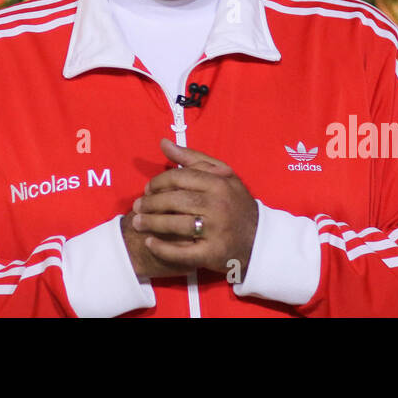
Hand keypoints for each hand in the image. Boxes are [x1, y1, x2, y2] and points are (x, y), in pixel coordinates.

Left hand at [131, 138, 258, 277]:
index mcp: (218, 183)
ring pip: (175, 224)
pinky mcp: (212, 254)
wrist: (260, 238)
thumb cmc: (235, 202)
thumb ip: (191, 158)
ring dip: (151, 224)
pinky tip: (150, 243)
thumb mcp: (221, 174)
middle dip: (150, 204)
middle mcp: (217, 205)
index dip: (157, 183)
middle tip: (137, 207)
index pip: (178, 178)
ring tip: (137, 223)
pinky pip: (182, 252)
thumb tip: (163, 143)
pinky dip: (162, 249)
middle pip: (174, 201)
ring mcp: (215, 231)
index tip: (147, 189)